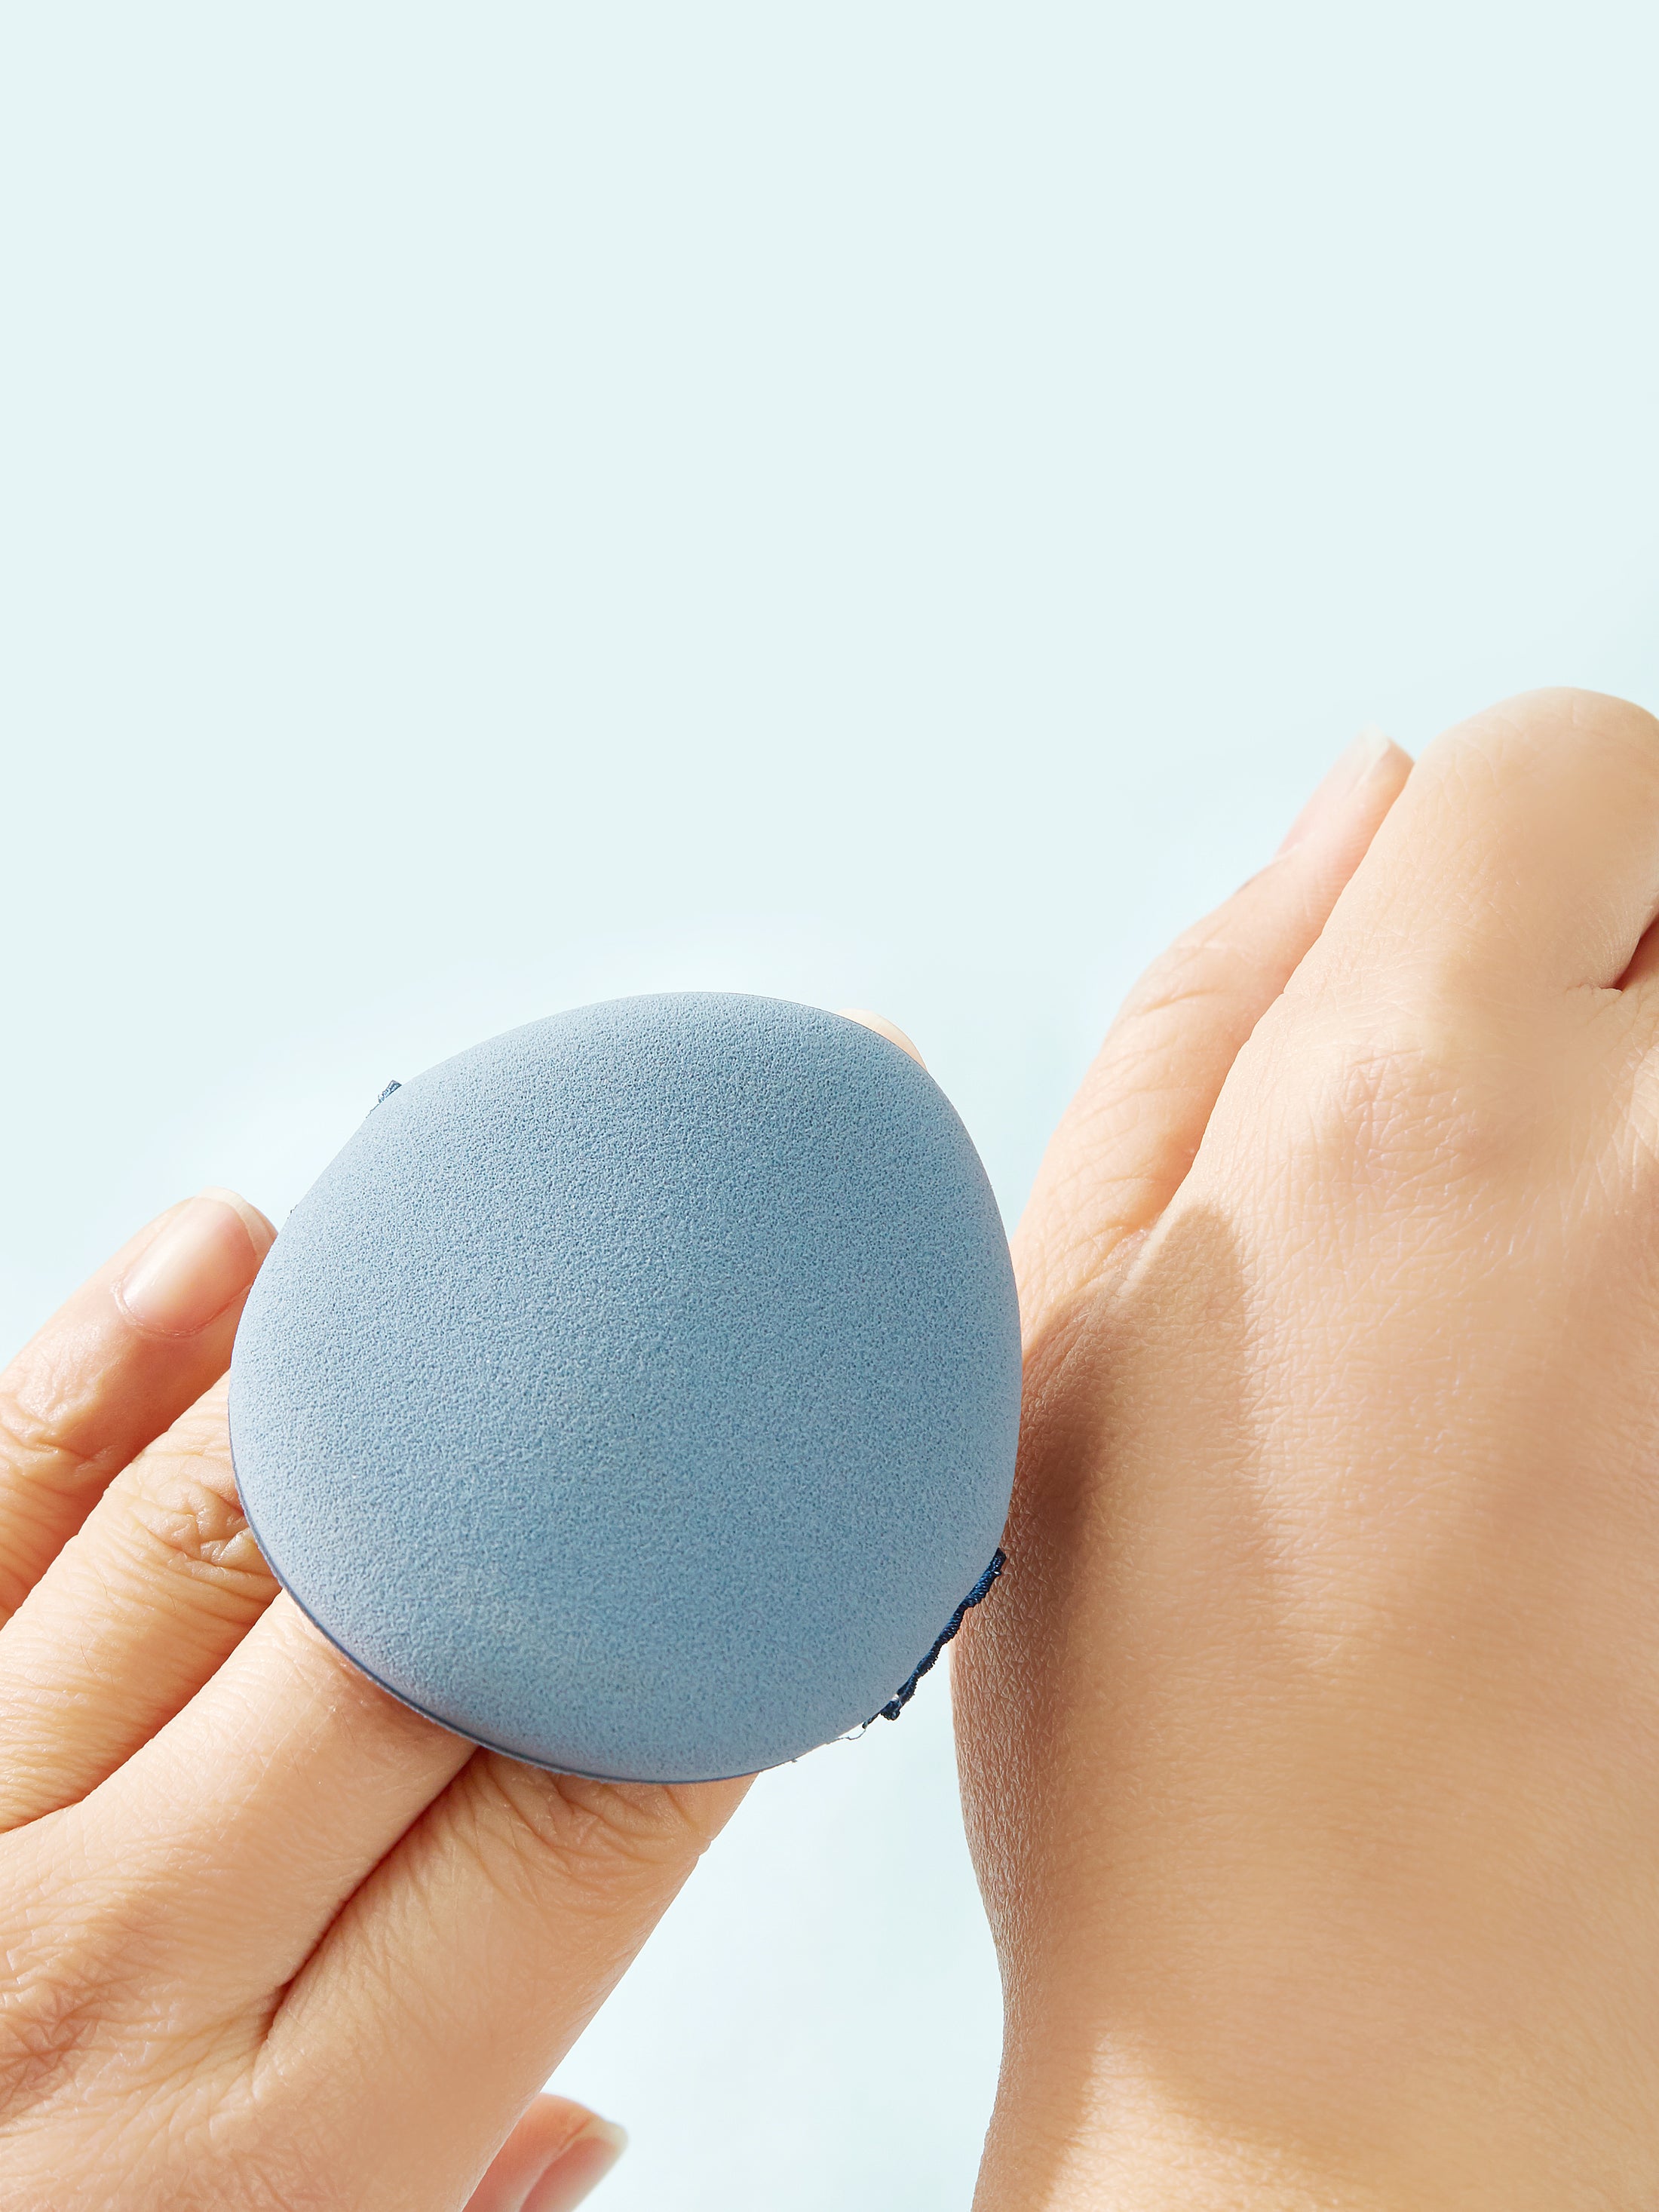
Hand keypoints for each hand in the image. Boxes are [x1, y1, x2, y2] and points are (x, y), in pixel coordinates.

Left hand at [0, 1192, 744, 2209]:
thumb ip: (461, 2203)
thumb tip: (585, 2111)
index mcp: (293, 2155)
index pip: (572, 1825)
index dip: (695, 1656)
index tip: (771, 1543)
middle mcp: (114, 1975)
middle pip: (406, 1640)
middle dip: (554, 1485)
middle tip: (666, 1352)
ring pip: (200, 1532)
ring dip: (348, 1369)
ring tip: (461, 1244)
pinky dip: (100, 1367)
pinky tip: (214, 1256)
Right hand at [956, 691, 1658, 2207]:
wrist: (1365, 2065)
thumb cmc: (1155, 1712)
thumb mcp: (1061, 1316)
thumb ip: (1206, 1002)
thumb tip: (1363, 795)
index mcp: (1398, 1108)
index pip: (1561, 757)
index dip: (1492, 843)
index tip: (1444, 969)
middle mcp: (1654, 1179)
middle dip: (1618, 943)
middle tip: (1509, 1128)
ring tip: (1564, 1276)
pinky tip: (1605, 1401)